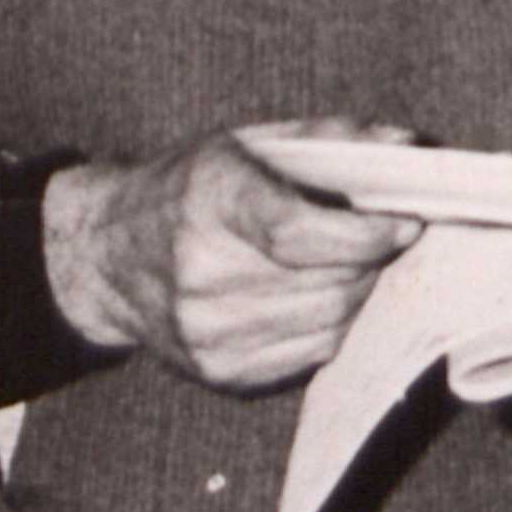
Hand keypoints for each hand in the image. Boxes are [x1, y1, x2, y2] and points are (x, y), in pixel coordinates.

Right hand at [46, 120, 423, 390]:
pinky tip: (318, 297)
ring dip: (356, 295)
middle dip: (371, 262)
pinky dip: (331, 326)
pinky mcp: (220, 372)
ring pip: (328, 323)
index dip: (363, 235)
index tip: (405, 225)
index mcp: (209, 202)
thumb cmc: (187, 190)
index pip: (298, 233)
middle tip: (382, 241)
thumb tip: (406, 146)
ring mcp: (208, 333)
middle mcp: (202, 274)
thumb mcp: (244, 144)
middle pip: (326, 283)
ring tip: (350, 266)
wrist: (106, 258)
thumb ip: (327, 138)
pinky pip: (310, 356)